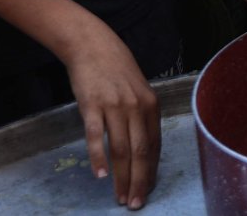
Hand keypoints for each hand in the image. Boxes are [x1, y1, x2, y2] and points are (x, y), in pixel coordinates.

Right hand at [61, 20, 159, 209]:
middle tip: (135, 204)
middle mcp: (136, 106)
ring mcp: (114, 106)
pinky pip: (96, 136)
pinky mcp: (92, 105)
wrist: (93, 46)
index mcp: (151, 105)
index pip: (154, 145)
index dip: (151, 172)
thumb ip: (142, 118)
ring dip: (121, 176)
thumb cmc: (117, 70)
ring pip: (121, 148)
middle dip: (139, 181)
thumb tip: (144, 150)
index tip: (148, 191)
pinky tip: (100, 175)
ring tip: (119, 197)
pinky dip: (98, 157)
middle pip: (140, 151)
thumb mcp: (138, 91)